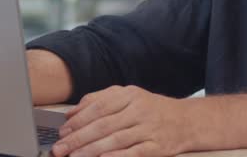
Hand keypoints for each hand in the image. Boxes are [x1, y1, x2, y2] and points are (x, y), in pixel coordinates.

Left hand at [51, 85, 191, 156]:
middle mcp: (139, 110)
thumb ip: (99, 100)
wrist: (186, 121)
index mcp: (130, 95)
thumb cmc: (152, 109)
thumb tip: (72, 112)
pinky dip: (117, 156)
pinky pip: (134, 153)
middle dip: (78, 139)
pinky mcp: (157, 147)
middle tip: (60, 149)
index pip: (98, 107)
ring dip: (91, 151)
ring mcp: (149, 128)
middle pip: (103, 125)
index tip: (62, 132)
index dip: (78, 121)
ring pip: (115, 140)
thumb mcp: (128, 96)